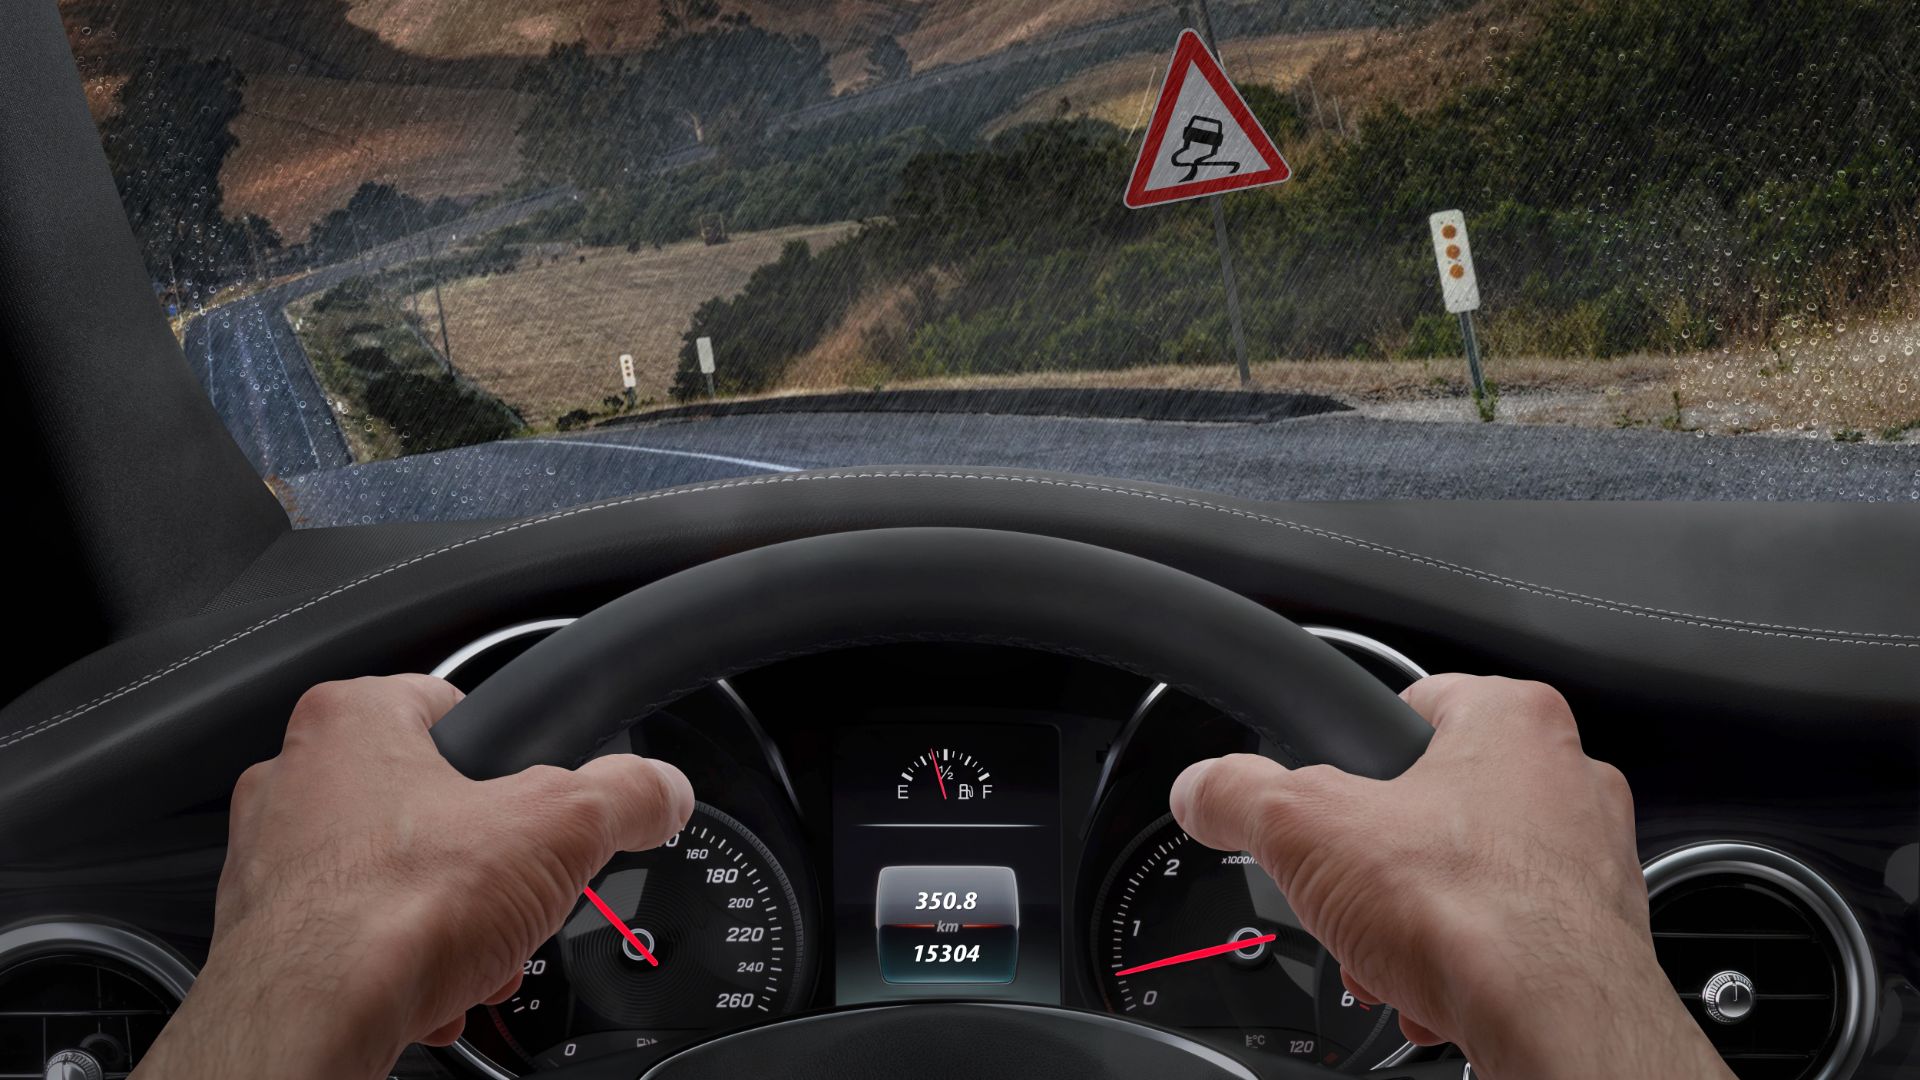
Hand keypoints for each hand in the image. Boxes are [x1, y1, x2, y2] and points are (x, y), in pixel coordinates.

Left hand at [132, 675, 693, 1079]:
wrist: (308, 1024)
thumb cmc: (390, 913)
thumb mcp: (561, 829)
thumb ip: (625, 796)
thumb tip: (661, 790)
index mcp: (352, 720)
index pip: (453, 706)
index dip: (510, 758)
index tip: (538, 800)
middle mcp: (295, 779)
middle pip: (432, 805)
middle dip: (485, 863)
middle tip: (515, 893)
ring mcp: (270, 861)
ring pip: (394, 879)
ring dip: (449, 921)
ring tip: (476, 952)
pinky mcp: (264, 937)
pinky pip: (355, 939)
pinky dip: (400, 965)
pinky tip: (432, 989)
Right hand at [1170, 674, 1732, 1079]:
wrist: (1556, 1023)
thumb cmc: (1473, 914)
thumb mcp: (1303, 829)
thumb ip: (1238, 795)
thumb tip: (1202, 788)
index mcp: (1511, 720)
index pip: (1411, 706)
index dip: (1352, 758)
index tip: (1326, 801)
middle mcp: (1566, 777)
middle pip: (1431, 805)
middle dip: (1378, 863)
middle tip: (1348, 895)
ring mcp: (1590, 858)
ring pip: (1468, 876)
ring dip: (1414, 920)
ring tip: (1386, 954)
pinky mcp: (1596, 935)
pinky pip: (1507, 936)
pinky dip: (1462, 963)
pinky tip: (1429, 990)